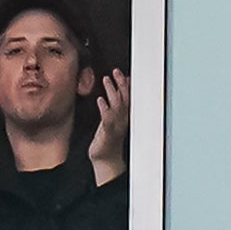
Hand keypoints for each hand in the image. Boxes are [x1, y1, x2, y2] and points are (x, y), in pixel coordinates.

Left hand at [90, 68, 130, 185]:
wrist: (106, 158)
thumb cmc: (108, 139)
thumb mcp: (112, 122)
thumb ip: (114, 107)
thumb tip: (115, 93)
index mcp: (125, 117)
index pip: (130, 98)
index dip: (128, 85)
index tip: (126, 73)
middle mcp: (123, 120)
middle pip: (126, 98)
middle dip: (122, 84)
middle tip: (117, 71)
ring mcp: (116, 125)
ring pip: (117, 105)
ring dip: (112, 91)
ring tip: (107, 79)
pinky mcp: (108, 132)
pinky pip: (108, 118)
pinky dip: (105, 108)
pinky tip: (100, 100)